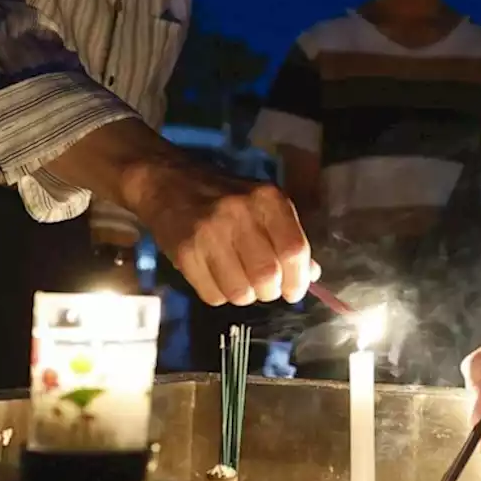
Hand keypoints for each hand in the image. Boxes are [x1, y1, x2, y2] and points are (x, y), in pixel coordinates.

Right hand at [140, 167, 320, 307]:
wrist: (169, 184)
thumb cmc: (225, 197)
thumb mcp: (263, 205)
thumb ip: (289, 237)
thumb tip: (311, 274)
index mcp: (267, 199)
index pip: (294, 250)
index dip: (298, 279)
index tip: (295, 290)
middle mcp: (239, 214)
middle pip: (267, 276)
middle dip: (270, 291)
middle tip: (264, 286)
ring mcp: (209, 234)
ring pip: (240, 292)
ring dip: (245, 295)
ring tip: (239, 279)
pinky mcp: (184, 253)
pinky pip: (213, 296)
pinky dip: (220, 295)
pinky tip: (217, 276)